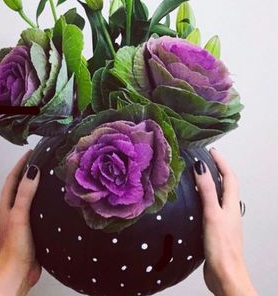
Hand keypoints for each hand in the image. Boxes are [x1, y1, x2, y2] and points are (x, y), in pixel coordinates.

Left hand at [0, 150, 40, 295]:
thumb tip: (33, 171)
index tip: (32, 152)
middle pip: (20, 185)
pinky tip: (54, 200)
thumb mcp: (19, 215)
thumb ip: (25, 193)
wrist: (19, 270)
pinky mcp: (32, 226)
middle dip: (30, 171)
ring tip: (50, 175)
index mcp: (7, 204)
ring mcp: (23, 218)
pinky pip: (38, 207)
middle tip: (43, 160)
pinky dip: (44, 199)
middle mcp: (14, 209)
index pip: (13, 177)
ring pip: (30, 196)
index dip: (21, 163)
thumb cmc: (15, 245)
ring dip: (37, 185)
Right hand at [193, 148, 257, 295]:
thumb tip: (201, 168)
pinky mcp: (215, 229)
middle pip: (226, 184)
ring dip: (211, 183)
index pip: (229, 176)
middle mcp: (229, 210)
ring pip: (218, 195)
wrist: (225, 275)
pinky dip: (205, 198)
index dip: (221, 162)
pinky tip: (194, 202)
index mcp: (231, 204)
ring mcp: (223, 219)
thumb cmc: (222, 247)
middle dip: (217, 169)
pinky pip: (211, 206)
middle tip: (205, 159)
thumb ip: (207, 191)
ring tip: (199, 175)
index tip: (211, 151)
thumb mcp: (212, 214)